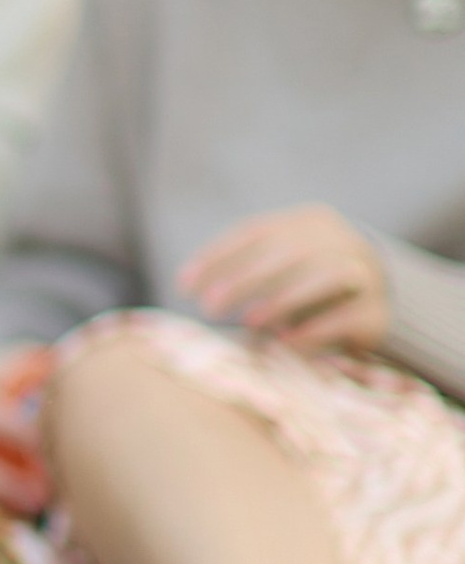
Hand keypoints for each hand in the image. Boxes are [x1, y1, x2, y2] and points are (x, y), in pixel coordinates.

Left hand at [179, 205, 388, 357]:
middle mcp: (340, 240)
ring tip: (249, 322)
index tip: (185, 285)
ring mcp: (365, 272)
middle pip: (289, 252)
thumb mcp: (276, 266)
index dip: (218, 257)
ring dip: (284, 299)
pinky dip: (317, 328)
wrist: (377, 298)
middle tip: (210, 307)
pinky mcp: (377, 311)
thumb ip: (242, 267)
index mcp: (309, 221)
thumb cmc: (307, 282)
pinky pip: (349, 315)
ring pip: (326, 276)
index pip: (258, 232)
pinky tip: (288, 341)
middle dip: (244, 280)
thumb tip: (188, 285)